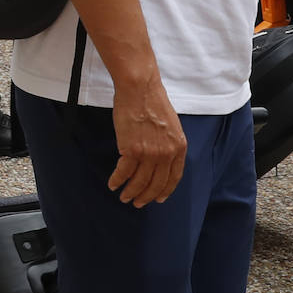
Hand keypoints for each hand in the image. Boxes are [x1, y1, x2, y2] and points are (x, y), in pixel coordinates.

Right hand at [108, 74, 186, 206]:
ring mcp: (150, 153)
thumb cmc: (152, 100)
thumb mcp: (171, 124)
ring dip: (131, 192)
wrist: (139, 89)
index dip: (165, 190)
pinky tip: (113, 184)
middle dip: (146, 196)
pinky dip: (117, 180)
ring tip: (124, 197)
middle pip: (157, 183)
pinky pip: (124, 172)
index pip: (174, 177)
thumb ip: (168, 142)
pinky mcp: (131, 150)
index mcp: (179, 147)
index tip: (158, 199)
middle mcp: (166, 154)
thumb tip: (159, 155)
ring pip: (140, 181)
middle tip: (137, 203)